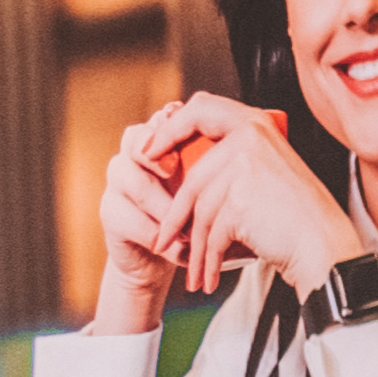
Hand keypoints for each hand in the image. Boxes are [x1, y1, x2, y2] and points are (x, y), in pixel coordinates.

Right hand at [88, 100, 220, 333]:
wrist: (182, 257)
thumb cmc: (208, 215)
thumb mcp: (221, 188)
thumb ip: (229, 163)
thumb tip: (265, 141)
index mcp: (165, 141)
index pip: (163, 119)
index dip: (174, 125)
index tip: (192, 139)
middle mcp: (135, 155)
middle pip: (136, 140)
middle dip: (158, 155)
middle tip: (174, 170)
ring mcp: (119, 183)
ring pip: (135, 182)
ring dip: (166, 207)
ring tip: (191, 229)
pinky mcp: (111, 212)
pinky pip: (130, 218)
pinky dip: (159, 235)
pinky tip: (180, 250)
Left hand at [149, 93, 352, 299]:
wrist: (324, 247)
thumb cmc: (300, 217)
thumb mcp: (268, 171)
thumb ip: (232, 161)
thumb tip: (183, 169)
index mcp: (256, 125)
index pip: (199, 110)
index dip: (170, 129)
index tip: (151, 152)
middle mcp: (249, 138)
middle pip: (193, 176)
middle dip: (174, 214)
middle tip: (163, 235)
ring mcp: (243, 168)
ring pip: (199, 210)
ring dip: (193, 246)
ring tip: (192, 267)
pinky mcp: (238, 201)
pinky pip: (209, 233)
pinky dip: (206, 260)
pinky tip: (207, 275)